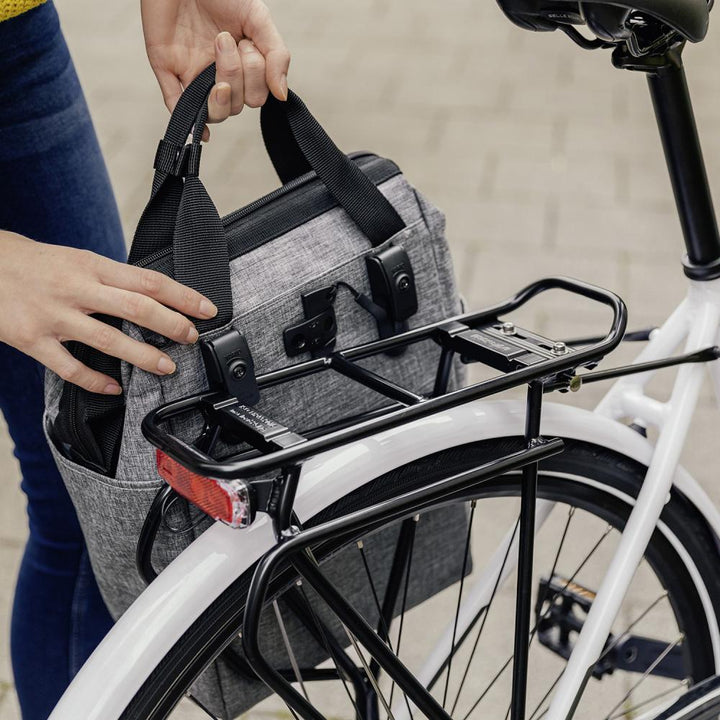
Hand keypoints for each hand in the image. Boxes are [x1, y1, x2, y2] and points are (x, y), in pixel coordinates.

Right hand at [0, 232, 217, 394]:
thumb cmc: (36, 264)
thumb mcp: (79, 260)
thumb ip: (113, 278)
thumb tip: (153, 295)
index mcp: (91, 266)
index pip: (148, 280)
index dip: (182, 296)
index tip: (206, 308)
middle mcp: (77, 289)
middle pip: (136, 308)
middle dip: (171, 325)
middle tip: (192, 337)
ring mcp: (55, 316)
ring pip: (108, 340)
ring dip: (143, 357)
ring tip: (166, 366)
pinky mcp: (33, 340)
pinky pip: (69, 368)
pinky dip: (95, 382)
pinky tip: (114, 388)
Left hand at [141, 0, 289, 131]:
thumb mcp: (258, 17)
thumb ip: (277, 56)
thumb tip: (282, 95)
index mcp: (242, 64)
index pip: (257, 95)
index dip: (256, 75)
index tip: (246, 42)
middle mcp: (219, 74)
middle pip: (237, 105)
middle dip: (237, 75)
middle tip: (225, 39)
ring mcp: (194, 75)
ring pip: (214, 112)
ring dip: (221, 89)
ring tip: (217, 50)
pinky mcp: (168, 70)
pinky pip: (178, 107)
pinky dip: (191, 123)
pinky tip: (201, 130)